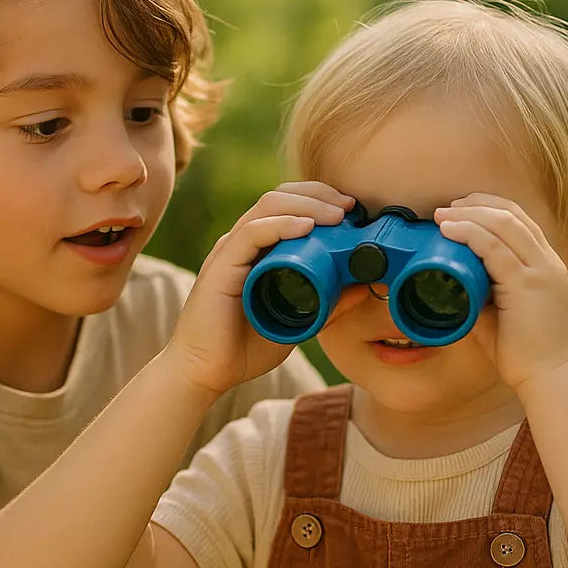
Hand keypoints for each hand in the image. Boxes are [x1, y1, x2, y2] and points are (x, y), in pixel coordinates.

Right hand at [167, 182, 353, 395]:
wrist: (205, 373)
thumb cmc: (243, 348)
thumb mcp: (298, 322)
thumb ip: (327, 303)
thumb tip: (362, 285)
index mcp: (257, 250)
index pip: (287, 206)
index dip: (320, 200)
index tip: (353, 210)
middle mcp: (242, 243)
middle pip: (280, 197)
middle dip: (318, 195)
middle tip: (351, 206)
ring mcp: (230, 252)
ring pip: (267, 207)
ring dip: (307, 205)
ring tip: (337, 214)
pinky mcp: (221, 266)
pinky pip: (251, 233)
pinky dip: (281, 226)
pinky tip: (306, 227)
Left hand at [434, 193, 567, 390]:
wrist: (551, 378)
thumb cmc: (528, 352)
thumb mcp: (503, 313)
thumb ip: (483, 294)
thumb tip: (452, 282)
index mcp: (546, 264)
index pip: (520, 219)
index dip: (489, 207)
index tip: (460, 210)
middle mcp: (547, 261)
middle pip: (511, 213)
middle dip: (475, 204)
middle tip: (446, 209)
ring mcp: (540, 271)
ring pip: (503, 223)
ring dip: (468, 215)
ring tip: (442, 216)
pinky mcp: (526, 285)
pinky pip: (494, 249)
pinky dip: (469, 234)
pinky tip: (450, 231)